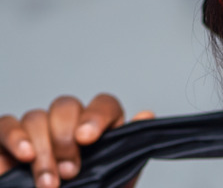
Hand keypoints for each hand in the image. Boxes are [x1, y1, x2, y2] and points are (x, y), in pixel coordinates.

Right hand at [0, 94, 153, 187]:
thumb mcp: (116, 181)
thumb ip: (129, 151)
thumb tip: (146, 115)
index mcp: (100, 130)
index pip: (103, 105)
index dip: (96, 116)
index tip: (87, 138)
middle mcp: (68, 124)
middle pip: (65, 106)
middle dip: (65, 138)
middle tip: (69, 171)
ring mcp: (38, 131)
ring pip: (36, 117)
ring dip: (42, 149)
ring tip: (48, 182)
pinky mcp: (10, 141)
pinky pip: (7, 125)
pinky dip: (12, 138)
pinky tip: (21, 157)